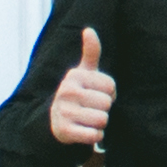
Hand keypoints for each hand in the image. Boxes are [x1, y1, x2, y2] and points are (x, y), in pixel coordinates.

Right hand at [47, 28, 114, 149]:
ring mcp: (64, 111)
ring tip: (88, 119)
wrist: (55, 121)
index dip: (109, 93)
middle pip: (107, 103)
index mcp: (74, 76)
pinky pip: (95, 135)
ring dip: (100, 123)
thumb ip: (90, 52)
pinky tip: (85, 130)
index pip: (111, 86)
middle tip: (91, 108)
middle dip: (104, 109)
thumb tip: (89, 30)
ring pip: (102, 120)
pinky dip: (95, 136)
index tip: (96, 94)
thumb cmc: (77, 93)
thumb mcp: (83, 73)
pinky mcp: (65, 131)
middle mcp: (67, 91)